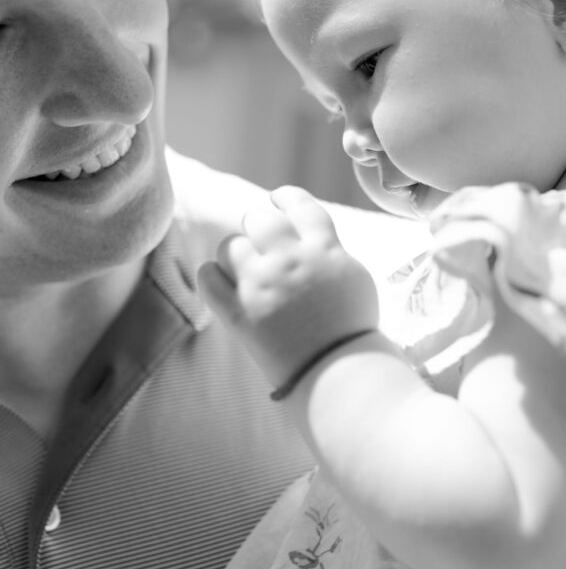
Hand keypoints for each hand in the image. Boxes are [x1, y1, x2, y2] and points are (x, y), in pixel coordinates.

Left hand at [199, 186, 378, 389]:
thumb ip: (329, 250)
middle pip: (258, 219)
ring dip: (235, 252)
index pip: (299, 204)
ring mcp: (262, 286)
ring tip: (244, 266)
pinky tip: (221, 282)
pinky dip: (212, 276)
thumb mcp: (353, 276)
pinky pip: (209, 278)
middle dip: (256, 225)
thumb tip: (307, 236)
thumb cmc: (352, 327)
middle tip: (259, 239)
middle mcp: (290, 259)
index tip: (277, 199)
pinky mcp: (239, 313)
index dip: (285, 197)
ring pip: (230, 246)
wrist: (337, 371)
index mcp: (323, 248)